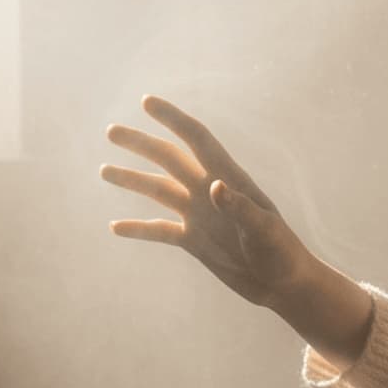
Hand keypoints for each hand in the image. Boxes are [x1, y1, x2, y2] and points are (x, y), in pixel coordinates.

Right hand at [101, 95, 315, 308]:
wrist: (283, 285)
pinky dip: (138, 228)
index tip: (147, 102)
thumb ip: (240, 208)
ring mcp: (200, 215)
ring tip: (104, 171)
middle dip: (142, 144)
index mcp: (230, 179)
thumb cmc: (282, 253)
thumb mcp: (264, 229)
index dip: (173, 119)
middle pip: (170, 159)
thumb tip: (215, 186)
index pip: (197, 140)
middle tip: (111, 131)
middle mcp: (210, 192)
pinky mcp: (194, 241)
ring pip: (159, 191)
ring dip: (132, 180)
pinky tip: (115, 226)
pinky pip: (159, 230)